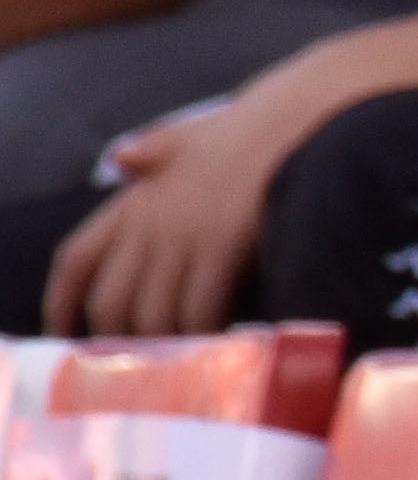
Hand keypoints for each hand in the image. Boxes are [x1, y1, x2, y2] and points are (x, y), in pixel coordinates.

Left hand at [45, 72, 339, 336]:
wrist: (295, 119)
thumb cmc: (248, 131)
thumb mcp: (187, 137)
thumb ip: (153, 151)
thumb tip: (120, 156)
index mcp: (133, 201)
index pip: (76, 260)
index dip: (60, 302)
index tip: (62, 332)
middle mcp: (148, 223)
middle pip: (111, 301)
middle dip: (123, 338)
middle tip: (144, 360)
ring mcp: (183, 236)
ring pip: (154, 314)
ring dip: (168, 344)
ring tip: (185, 359)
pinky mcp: (220, 247)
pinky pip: (199, 309)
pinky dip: (204, 334)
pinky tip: (219, 343)